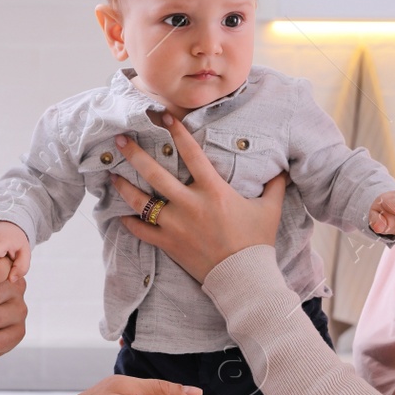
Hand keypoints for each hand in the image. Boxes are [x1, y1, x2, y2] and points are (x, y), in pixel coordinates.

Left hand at [109, 114, 287, 281]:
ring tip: (111, 174)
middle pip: (155, 173)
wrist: (244, 278)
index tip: (162, 116)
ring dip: (124, 186)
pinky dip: (129, 223)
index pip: (191, 153)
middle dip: (135, 154)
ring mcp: (176, 225)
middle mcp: (190, 204)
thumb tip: (283, 168)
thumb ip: (274, 185)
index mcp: (213, 191)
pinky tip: (120, 214)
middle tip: (120, 140)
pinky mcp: (169, 244)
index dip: (176, 131)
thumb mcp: (269, 209)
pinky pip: (142, 231)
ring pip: (141, 202)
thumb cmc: (257, 242)